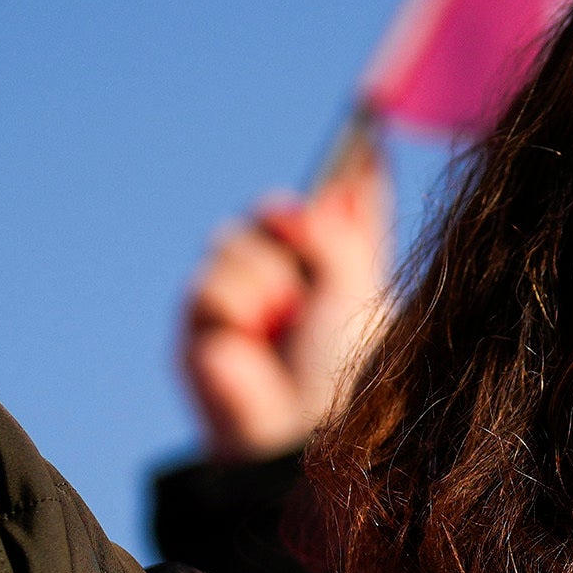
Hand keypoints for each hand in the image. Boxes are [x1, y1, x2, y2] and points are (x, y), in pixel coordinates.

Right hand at [178, 136, 391, 459]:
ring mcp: (247, 308)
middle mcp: (296, 291)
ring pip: (234, 240)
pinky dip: (236, 305)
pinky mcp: (204, 331)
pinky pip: (209, 281)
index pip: (344, 217)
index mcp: (347, 282)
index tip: (369, 140)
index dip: (351, 181)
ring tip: (282, 320)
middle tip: (300, 232)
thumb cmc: (346, 370)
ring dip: (263, 275)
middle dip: (287, 220)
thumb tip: (341, 184)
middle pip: (276, 214)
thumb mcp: (358, 286)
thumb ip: (346, 228)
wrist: (298, 432)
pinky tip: (252, 339)